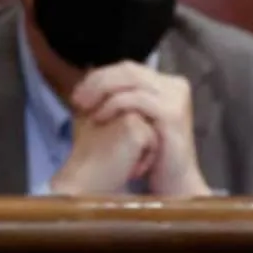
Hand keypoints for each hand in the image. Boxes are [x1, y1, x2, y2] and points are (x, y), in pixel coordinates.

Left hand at [71, 62, 209, 196]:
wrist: (174, 184)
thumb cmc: (150, 156)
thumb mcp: (132, 120)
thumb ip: (118, 97)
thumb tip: (88, 72)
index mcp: (168, 85)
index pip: (128, 69)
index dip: (99, 77)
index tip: (77, 94)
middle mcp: (175, 86)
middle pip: (128, 69)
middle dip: (97, 82)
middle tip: (76, 98)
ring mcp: (176, 98)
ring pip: (130, 79)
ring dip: (101, 91)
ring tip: (83, 107)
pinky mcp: (172, 113)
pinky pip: (135, 99)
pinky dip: (112, 105)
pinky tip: (98, 117)